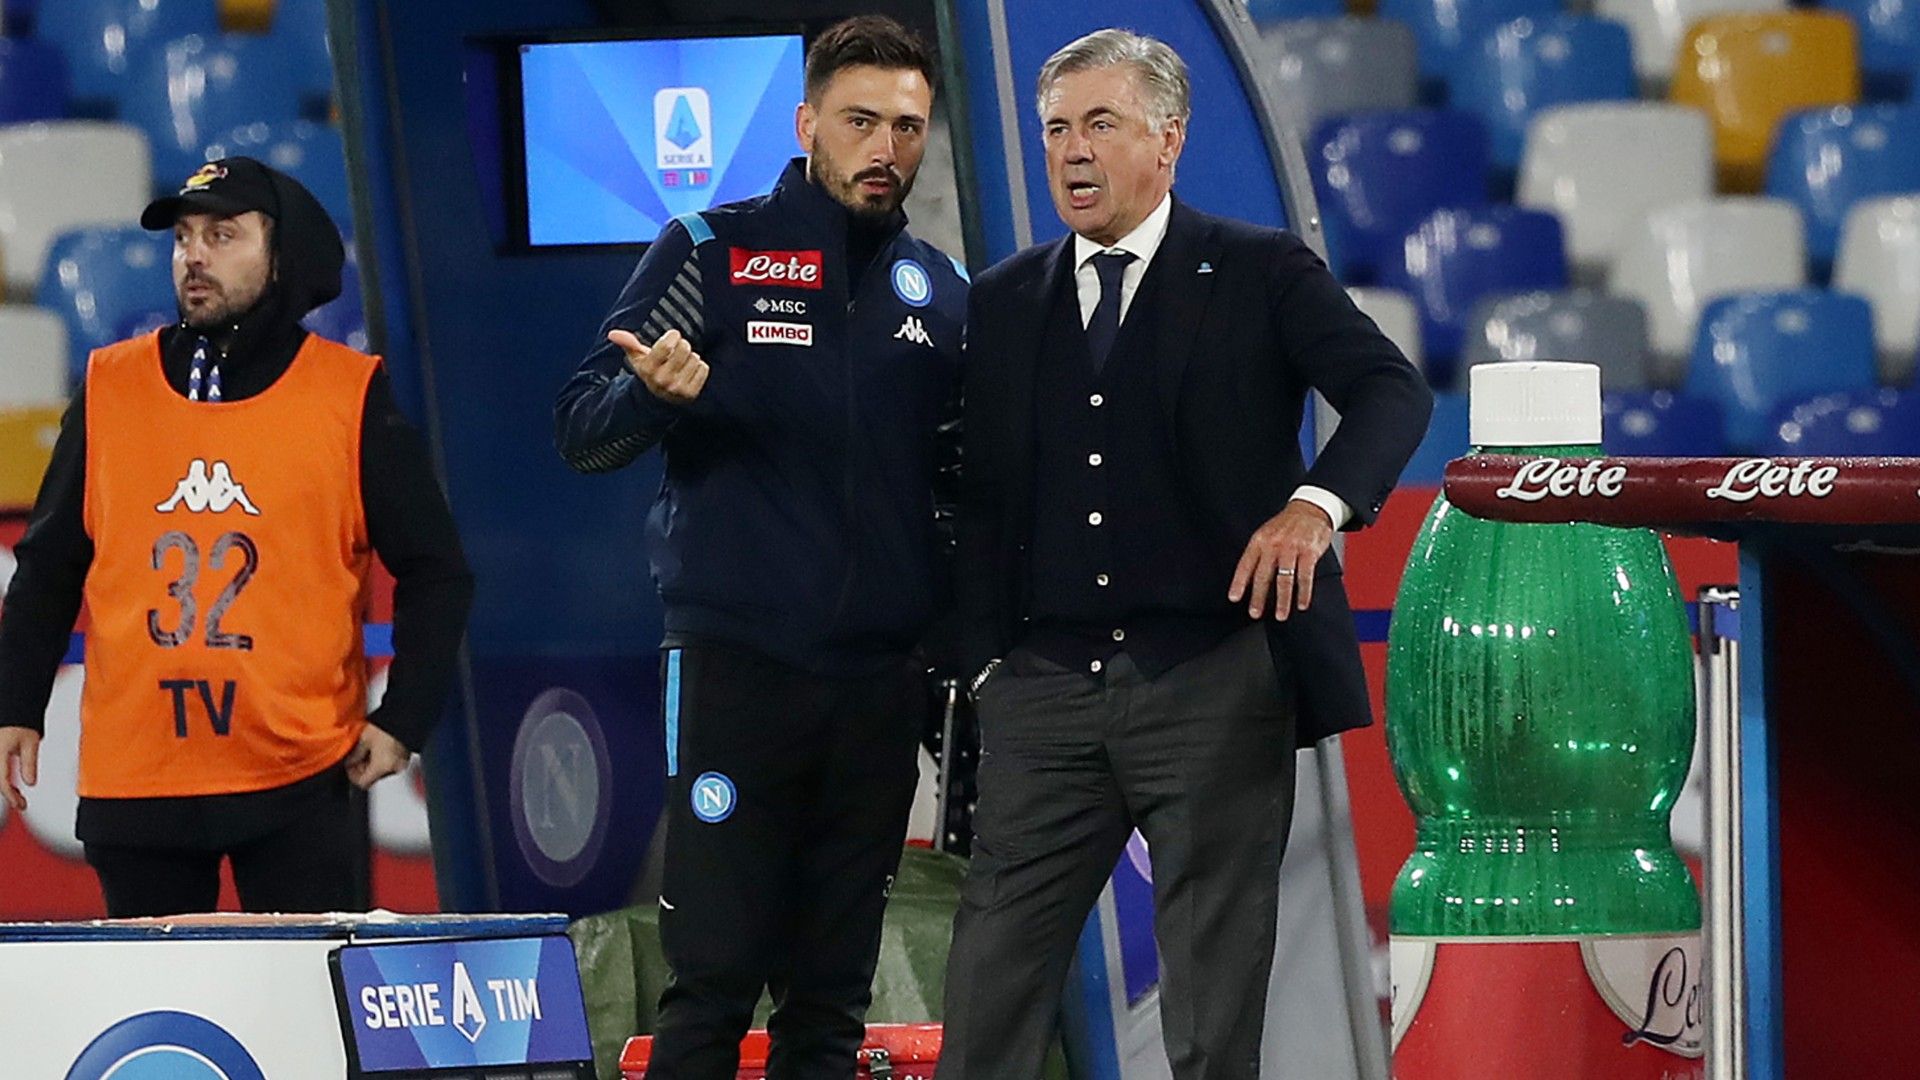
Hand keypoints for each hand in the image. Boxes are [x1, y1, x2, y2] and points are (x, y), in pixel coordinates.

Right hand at [1, 726, 38, 812]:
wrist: (14, 707)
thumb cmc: (20, 721)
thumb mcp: (30, 742)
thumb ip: (29, 763)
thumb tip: (30, 783)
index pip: (2, 781)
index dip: (11, 796)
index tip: (21, 805)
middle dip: (7, 793)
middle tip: (20, 802)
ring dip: (4, 786)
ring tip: (17, 794)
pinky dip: (2, 778)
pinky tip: (9, 783)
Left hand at [344, 723, 410, 789]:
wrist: (404, 716)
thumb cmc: (386, 725)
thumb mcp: (364, 740)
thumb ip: (355, 755)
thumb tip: (350, 762)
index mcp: (382, 767)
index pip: (363, 783)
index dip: (353, 776)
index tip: (350, 766)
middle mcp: (393, 769)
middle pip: (373, 777)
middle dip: (364, 768)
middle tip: (358, 757)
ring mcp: (401, 763)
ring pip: (382, 771)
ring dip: (374, 763)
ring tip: (370, 749)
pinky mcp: (407, 756)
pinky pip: (392, 764)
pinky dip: (384, 759)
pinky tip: (380, 747)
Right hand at [610, 327, 708, 404]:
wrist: (657, 400)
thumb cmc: (649, 372)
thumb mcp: (636, 358)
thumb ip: (627, 343)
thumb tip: (612, 334)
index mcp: (648, 369)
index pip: (666, 345)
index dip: (672, 336)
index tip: (672, 337)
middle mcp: (663, 380)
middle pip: (684, 348)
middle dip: (682, 345)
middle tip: (677, 351)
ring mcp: (678, 388)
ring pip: (695, 357)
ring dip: (690, 357)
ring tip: (681, 364)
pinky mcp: (692, 393)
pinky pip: (703, 368)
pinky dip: (699, 367)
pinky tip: (689, 372)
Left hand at [1228, 500, 1335, 620]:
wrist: (1310, 509)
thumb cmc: (1286, 525)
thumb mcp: (1265, 534)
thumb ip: (1258, 555)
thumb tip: (1247, 581)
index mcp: (1259, 541)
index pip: (1245, 564)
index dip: (1239, 582)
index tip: (1234, 598)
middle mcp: (1273, 544)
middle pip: (1263, 575)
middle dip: (1258, 597)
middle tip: (1255, 613)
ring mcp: (1291, 548)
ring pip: (1284, 579)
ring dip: (1282, 600)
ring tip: (1281, 615)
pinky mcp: (1309, 551)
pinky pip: (1305, 576)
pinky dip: (1303, 593)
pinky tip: (1301, 603)